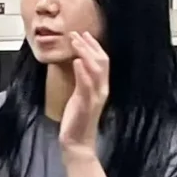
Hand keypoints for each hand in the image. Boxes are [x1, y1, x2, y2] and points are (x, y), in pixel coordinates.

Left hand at [59, 31, 110, 157]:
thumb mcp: (80, 96)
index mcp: (101, 87)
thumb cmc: (77, 119)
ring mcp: (95, 97)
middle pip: (101, 62)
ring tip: (75, 42)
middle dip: (89, 45)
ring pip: (96, 70)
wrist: (78, 142)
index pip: (102, 61)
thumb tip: (78, 64)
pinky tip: (76, 61)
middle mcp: (102, 90)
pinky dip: (82, 72)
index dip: (93, 46)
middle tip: (76, 34)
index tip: (83, 34)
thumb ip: (82, 81)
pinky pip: (86, 86)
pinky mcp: (86, 105)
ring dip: (85, 53)